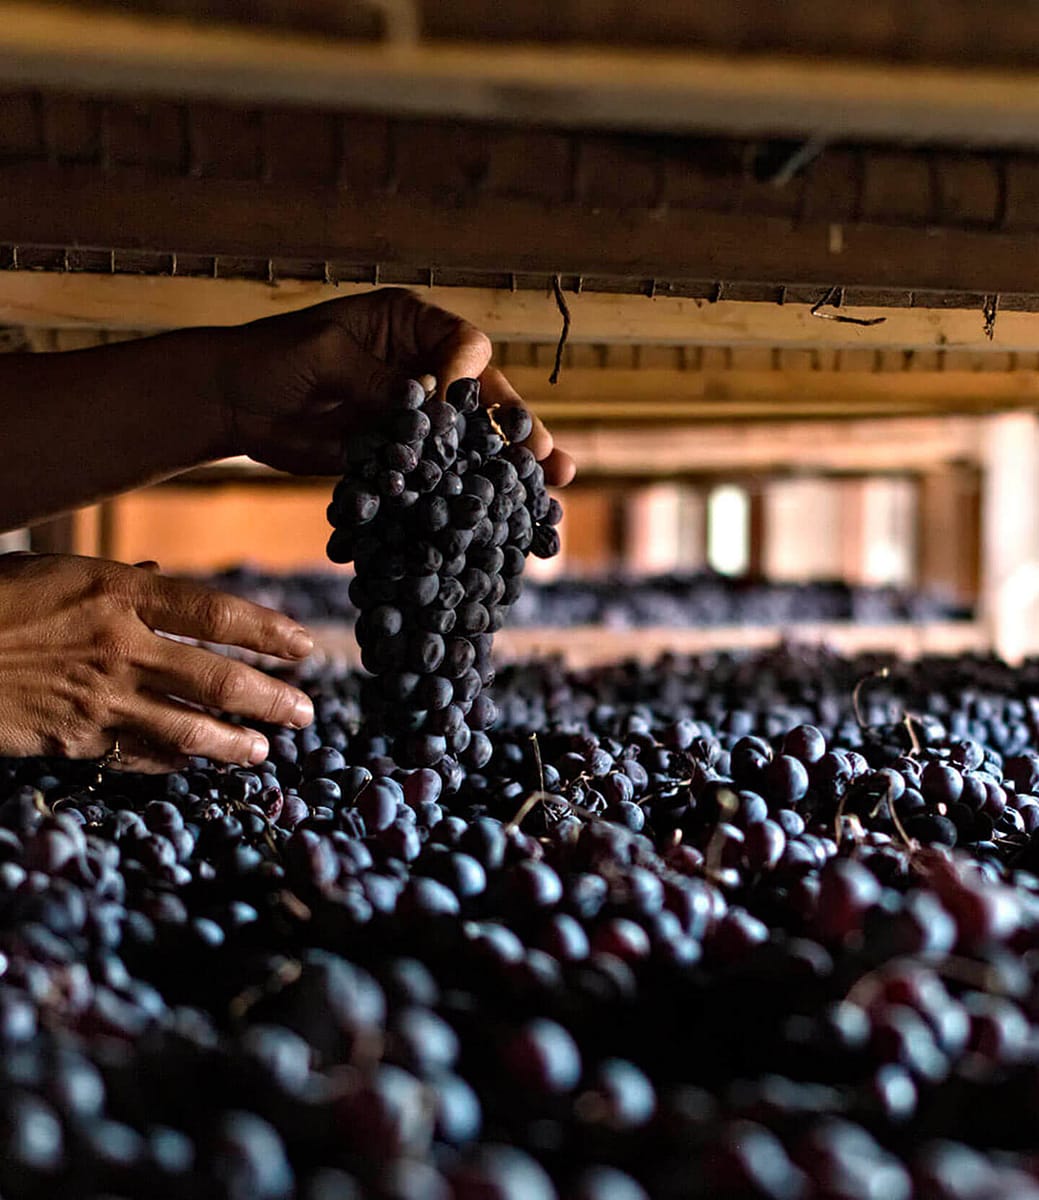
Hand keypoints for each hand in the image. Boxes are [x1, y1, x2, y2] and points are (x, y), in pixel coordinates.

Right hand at [0, 553, 315, 771]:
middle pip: (216, 677)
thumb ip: (120, 580)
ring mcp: (98, 696)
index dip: (267, 632)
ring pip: (188, 727)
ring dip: (235, 742)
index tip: (304, 646)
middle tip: (307, 712)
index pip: (215, 613)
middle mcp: (119, 645)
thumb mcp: (58, 571)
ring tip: (266, 750)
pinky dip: (176, 760)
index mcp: (118, 592)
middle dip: (270, 697)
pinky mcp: (74, 738)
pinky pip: (141, 754)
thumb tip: (161, 574)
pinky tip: (198, 763)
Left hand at [217, 288, 576, 484]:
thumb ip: (378, 381)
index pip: (463, 344)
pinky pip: (439, 469)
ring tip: (546, 490)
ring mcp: (415, 412)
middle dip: (518, 427)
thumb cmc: (271, 358)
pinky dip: (462, 491)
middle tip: (551, 458)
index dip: (469, 376)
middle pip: (485, 395)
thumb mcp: (325, 356)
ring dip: (505, 464)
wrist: (232, 402)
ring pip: (471, 437)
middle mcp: (422, 364)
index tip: (459, 406)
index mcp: (409, 324)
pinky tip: (494, 513)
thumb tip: (430, 411)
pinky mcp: (400, 450)